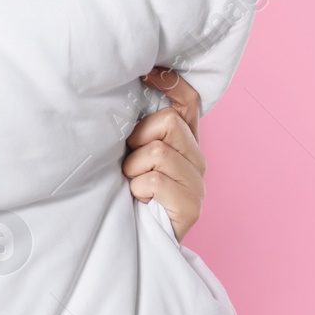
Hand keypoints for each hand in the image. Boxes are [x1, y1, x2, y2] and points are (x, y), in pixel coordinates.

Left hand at [122, 67, 205, 241]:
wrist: (134, 242)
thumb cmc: (125, 194)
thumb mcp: (129, 154)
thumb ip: (137, 130)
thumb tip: (117, 92)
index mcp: (185, 142)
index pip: (189, 100)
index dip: (170, 82)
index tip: (146, 72)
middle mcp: (197, 158)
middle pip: (168, 121)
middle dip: (138, 140)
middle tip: (131, 164)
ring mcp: (197, 183)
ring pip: (158, 151)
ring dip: (133, 169)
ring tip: (133, 185)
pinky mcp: (191, 206)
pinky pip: (154, 180)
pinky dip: (137, 188)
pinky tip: (139, 200)